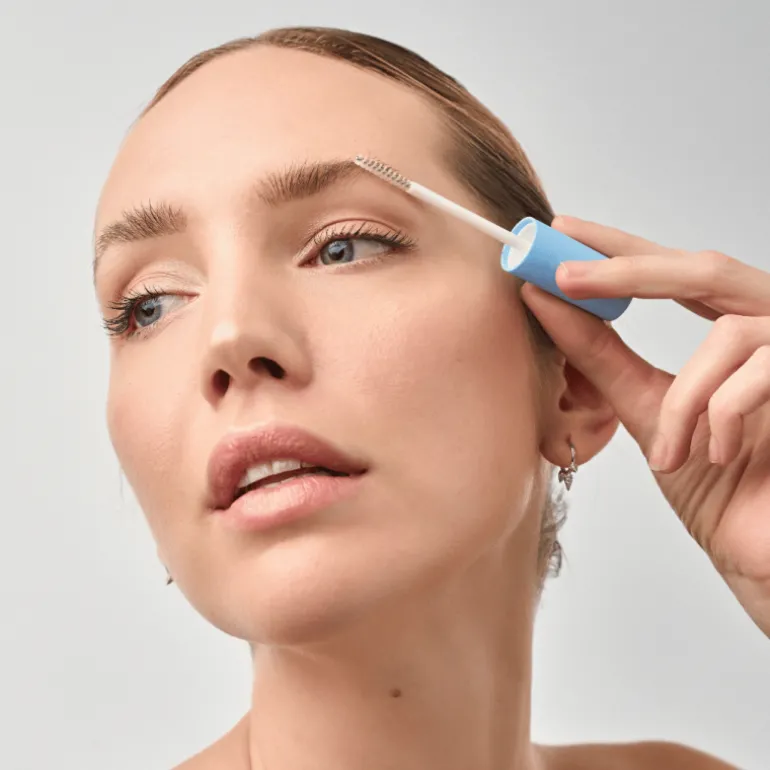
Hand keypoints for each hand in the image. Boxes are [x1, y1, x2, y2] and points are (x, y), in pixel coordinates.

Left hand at [520, 216, 769, 636]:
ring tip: (671, 451)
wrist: (766, 554)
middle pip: (708, 270)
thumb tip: (546, 301)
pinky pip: (762, 372)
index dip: (622, 248)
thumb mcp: (649, 412)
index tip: (564, 232)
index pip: (677, 273)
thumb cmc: (720, 488)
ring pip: (732, 332)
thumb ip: (604, 357)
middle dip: (630, 270)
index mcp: (734, 336)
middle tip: (564, 274)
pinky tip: (716, 456)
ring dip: (688, 398)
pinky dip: (722, 417)